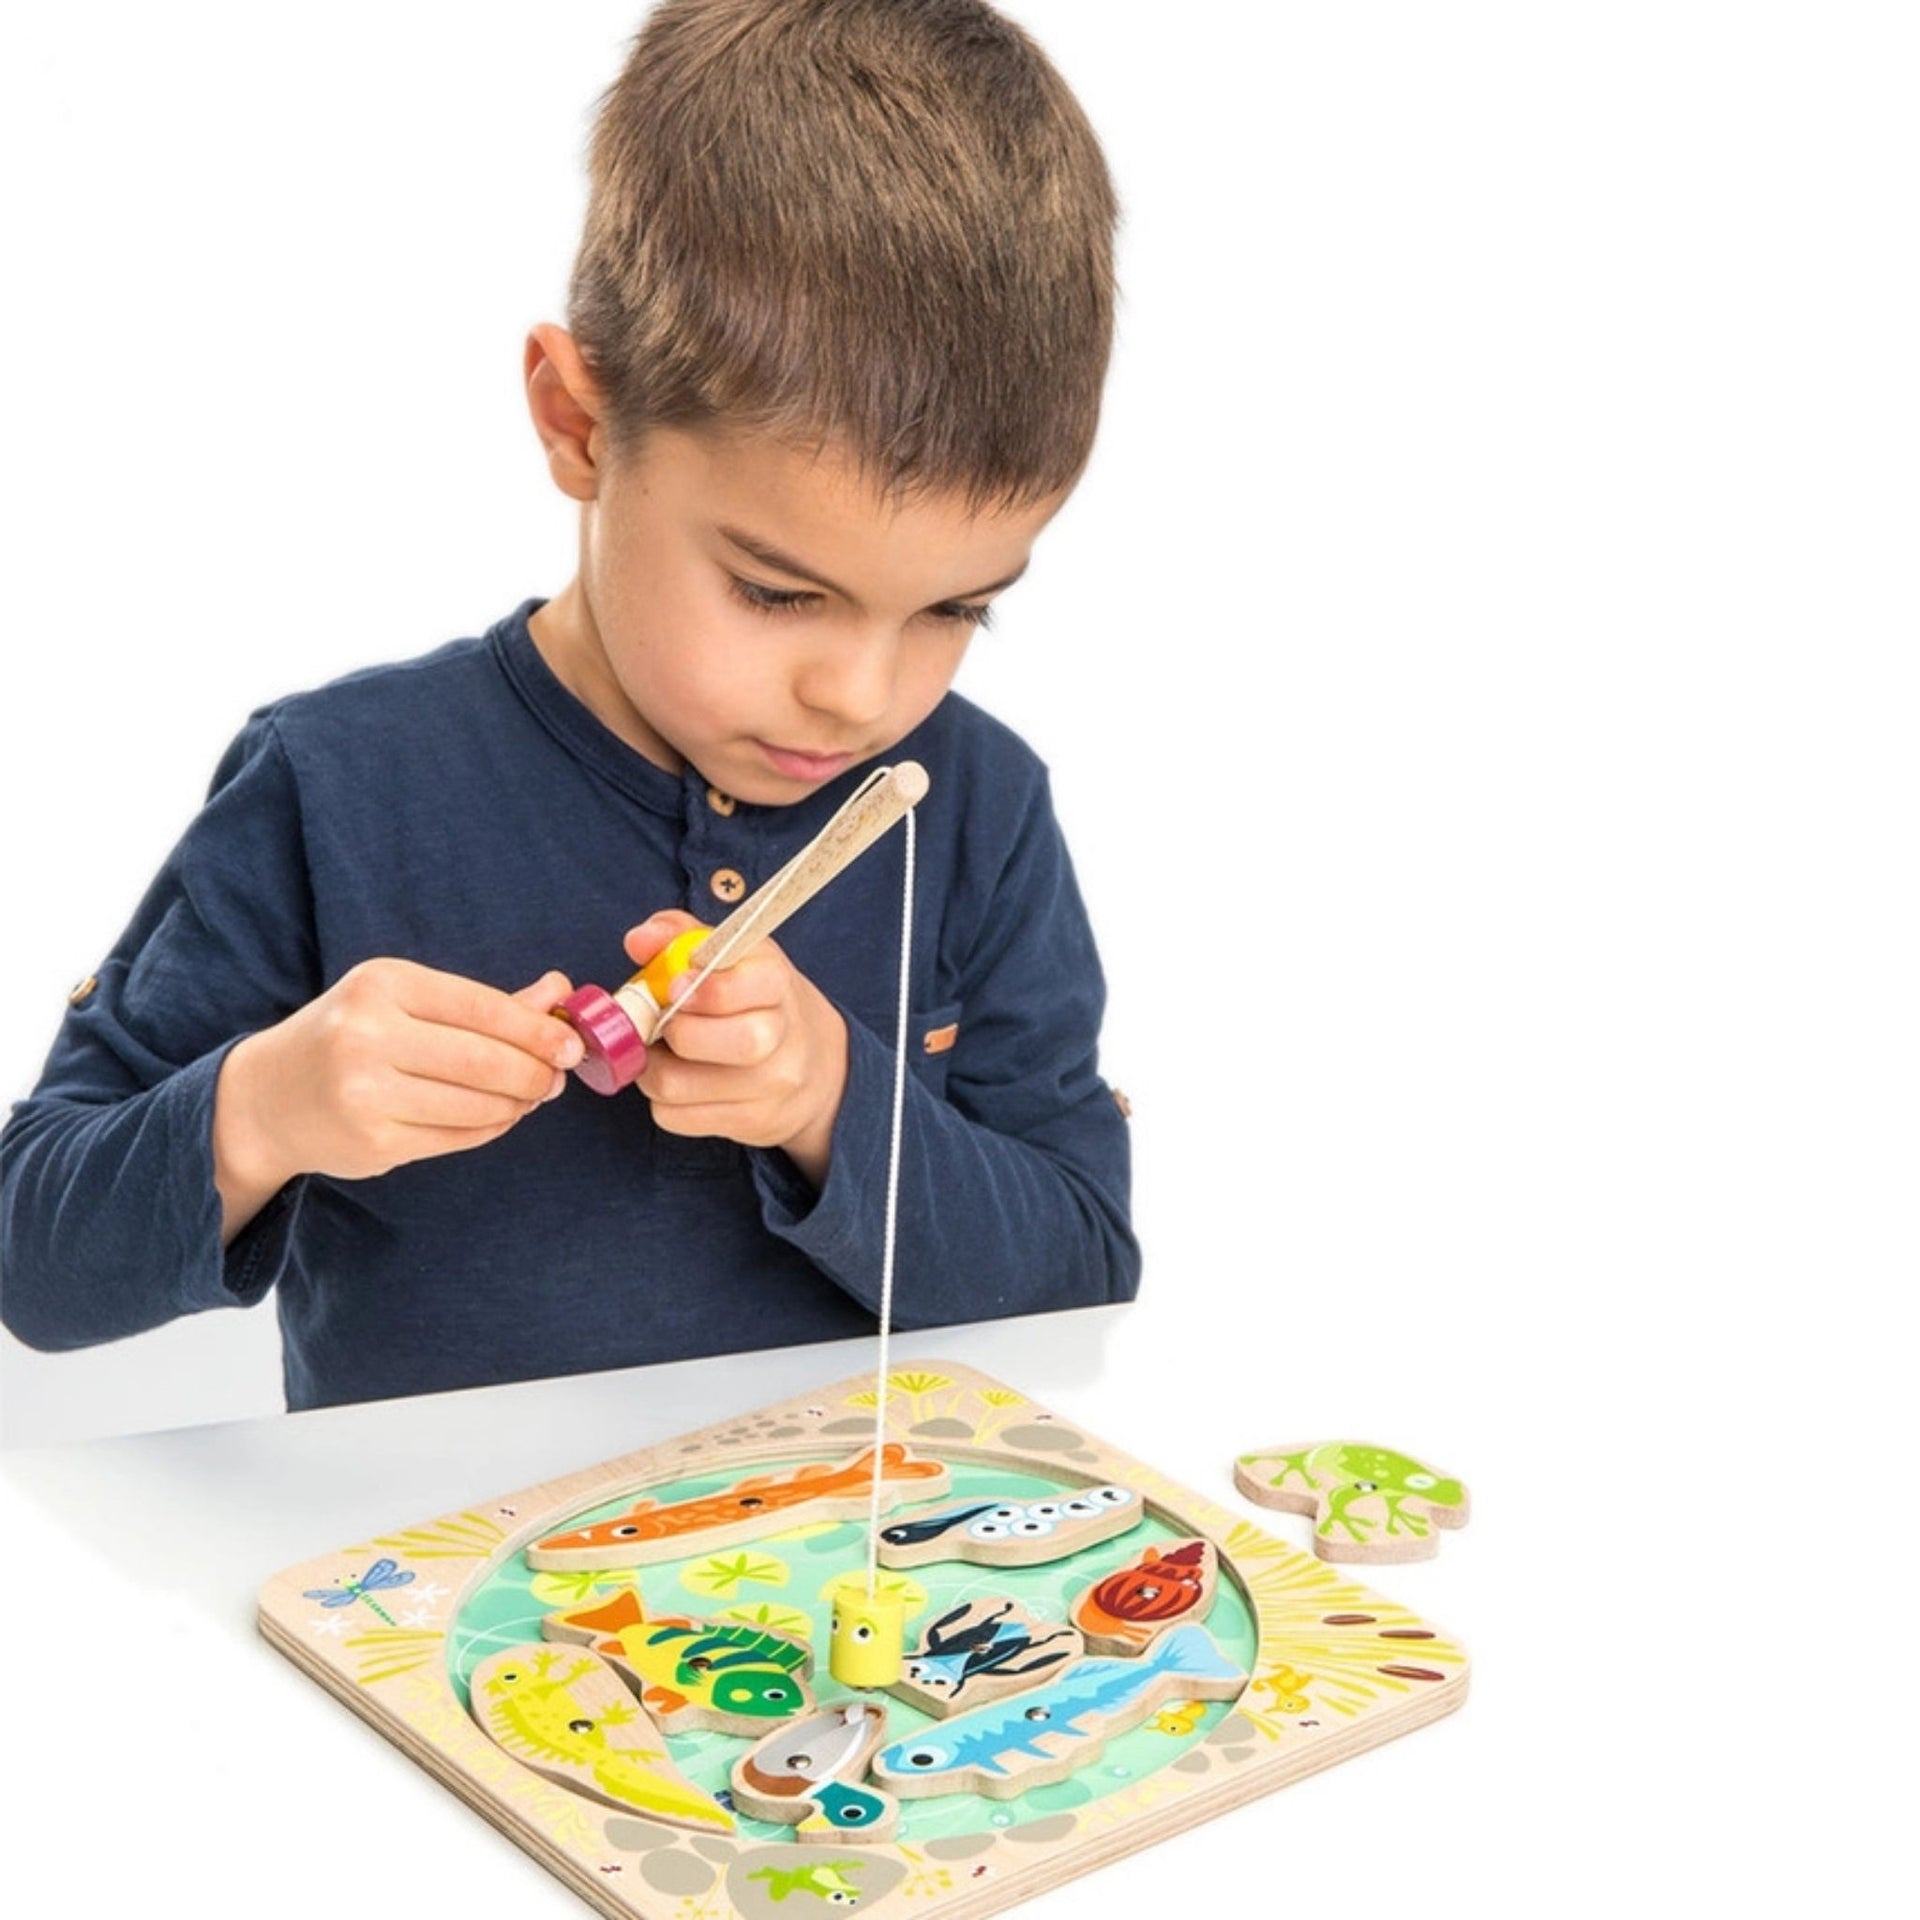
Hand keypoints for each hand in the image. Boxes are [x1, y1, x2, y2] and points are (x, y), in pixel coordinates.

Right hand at [213, 959, 582, 1236]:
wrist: (268, 1098)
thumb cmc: (351, 1037)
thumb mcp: (406, 1001)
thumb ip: (487, 1001)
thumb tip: (561, 992)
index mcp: (381, 986)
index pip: (482, 1007)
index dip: (537, 1030)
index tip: (571, 1044)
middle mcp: (367, 1036)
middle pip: (485, 1061)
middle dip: (535, 1073)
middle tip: (556, 1077)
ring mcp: (366, 1094)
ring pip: (477, 1105)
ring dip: (518, 1104)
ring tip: (529, 1096)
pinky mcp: (373, 1143)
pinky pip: (458, 1137)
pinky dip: (491, 1127)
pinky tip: (497, 1116)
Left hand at [624, 911, 848, 1185]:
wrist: (818, 1063)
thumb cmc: (757, 1000)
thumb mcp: (732, 956)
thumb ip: (680, 937)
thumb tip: (638, 940)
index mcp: (775, 982)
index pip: (738, 988)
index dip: (697, 990)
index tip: (673, 985)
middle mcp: (782, 1035)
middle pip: (722, 1042)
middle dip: (673, 1032)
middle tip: (661, 1024)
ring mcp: (769, 1085)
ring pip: (677, 1085)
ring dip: (652, 1069)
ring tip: (660, 1054)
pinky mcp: (750, 1121)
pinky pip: (675, 1118)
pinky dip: (663, 1100)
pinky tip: (679, 1082)